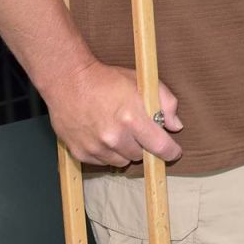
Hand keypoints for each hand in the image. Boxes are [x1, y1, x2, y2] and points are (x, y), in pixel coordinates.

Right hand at [46, 59, 182, 167]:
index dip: (171, 151)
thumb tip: (175, 126)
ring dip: (123, 151)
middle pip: (140, 155)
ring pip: (121, 161)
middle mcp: (114, 137)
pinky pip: (101, 162)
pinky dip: (105, 153)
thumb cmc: (107, 80)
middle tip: (135, 130)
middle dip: (142, 145)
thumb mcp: (143, 83)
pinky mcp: (80, 153)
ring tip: (116, 131)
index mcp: (132, 119)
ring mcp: (95, 147)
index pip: (160, 147)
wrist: (68, 81)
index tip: (174, 151)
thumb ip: (166, 103)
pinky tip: (100, 135)